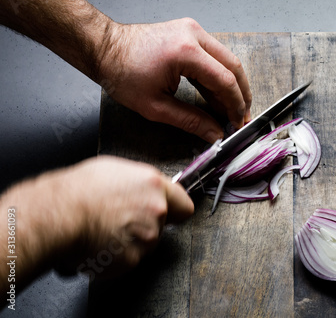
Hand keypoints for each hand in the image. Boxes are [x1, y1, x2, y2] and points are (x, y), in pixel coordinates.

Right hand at [61, 156, 193, 278]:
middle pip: (162, 225)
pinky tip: (100, 243)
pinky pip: (128, 260)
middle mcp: (156, 212)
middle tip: (120, 219)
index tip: (170, 213)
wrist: (57, 216)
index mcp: (154, 186)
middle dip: (145, 224)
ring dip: (130, 241)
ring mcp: (146, 238)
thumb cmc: (78, 190)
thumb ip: (139, 183)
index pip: (183, 205)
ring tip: (105, 229)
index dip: (175, 210)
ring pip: (145, 244)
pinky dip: (116, 256)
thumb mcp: (114, 170)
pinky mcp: (131, 260)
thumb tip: (143, 188)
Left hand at [97, 18, 251, 142]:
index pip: (225, 80)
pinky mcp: (189, 33)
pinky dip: (218, 76)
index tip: (237, 121)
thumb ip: (191, 121)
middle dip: (241, 94)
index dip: (235, 104)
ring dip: (231, 85)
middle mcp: (194, 35)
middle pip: (233, 66)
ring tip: (231, 109)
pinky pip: (213, 55)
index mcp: (185, 52)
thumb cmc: (122, 73)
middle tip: (241, 116)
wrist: (104, 48)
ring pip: (226, 59)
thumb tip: (215, 134)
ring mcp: (193, 30)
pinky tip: (217, 96)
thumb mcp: (155, 106)